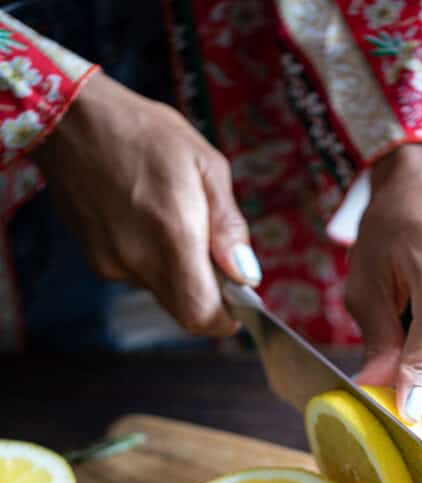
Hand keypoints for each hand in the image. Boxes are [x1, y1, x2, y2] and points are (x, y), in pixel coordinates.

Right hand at [32, 71, 261, 335]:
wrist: (68, 118)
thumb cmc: (143, 132)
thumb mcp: (205, 164)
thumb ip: (228, 225)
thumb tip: (246, 274)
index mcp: (173, 234)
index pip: (202, 314)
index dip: (225, 319)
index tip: (238, 302)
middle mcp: (139, 258)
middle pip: (184, 312)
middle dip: (207, 296)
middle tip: (213, 258)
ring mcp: (112, 263)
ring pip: (162, 293)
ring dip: (178, 273)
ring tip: (171, 222)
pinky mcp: (95, 260)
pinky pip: (137, 276)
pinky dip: (151, 260)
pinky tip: (144, 220)